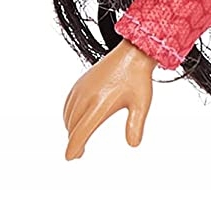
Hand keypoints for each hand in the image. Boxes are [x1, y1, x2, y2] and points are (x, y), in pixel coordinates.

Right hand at [63, 39, 156, 159]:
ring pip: (69, 116)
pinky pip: (68, 105)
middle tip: (79, 153)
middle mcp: (86, 96)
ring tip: (78, 140)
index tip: (70, 157)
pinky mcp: (80, 83)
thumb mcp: (142, 104)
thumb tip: (133, 145)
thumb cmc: (138, 79)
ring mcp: (81, 89)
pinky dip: (68, 116)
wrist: (131, 53)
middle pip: (73, 126)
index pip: (81, 131)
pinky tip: (75, 122)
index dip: (74, 146)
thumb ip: (136, 125)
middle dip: (73, 141)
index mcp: (100, 103)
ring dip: (71, 129)